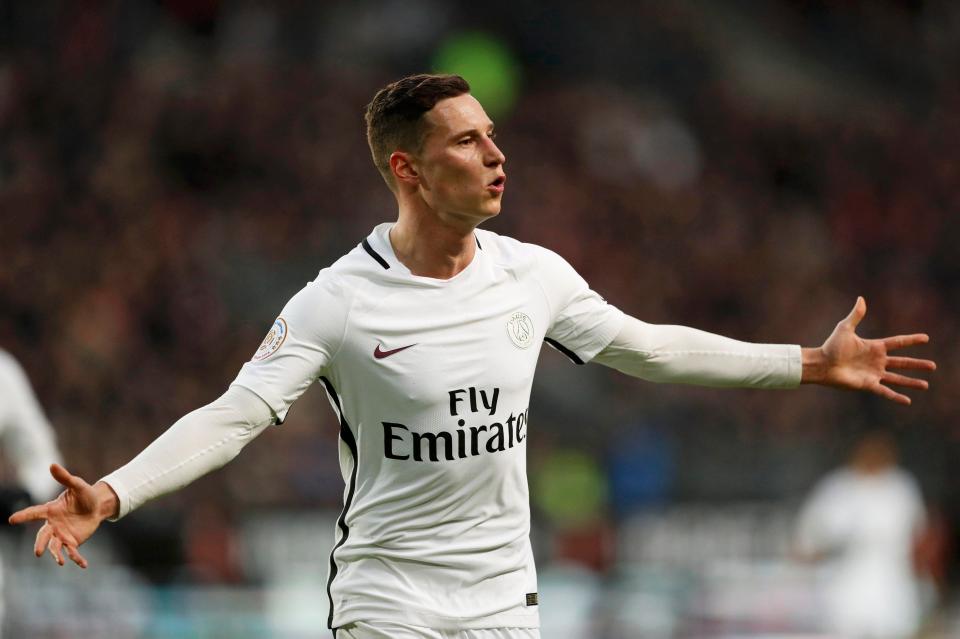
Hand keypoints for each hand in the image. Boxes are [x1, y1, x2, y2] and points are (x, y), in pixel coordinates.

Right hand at [7, 464, 118, 567]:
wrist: (97, 506)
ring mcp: (62, 534)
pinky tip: (83, 564)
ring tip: (60, 562)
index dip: (24, 516)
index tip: (12, 520)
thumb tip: (52, 465)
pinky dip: (77, 559)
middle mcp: (53, 524)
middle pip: (43, 535)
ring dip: (56, 555)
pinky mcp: (72, 541)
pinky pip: (72, 552)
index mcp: (51, 510)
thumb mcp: (77, 485)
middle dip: (40, 543)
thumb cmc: (85, 495)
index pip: (35, 513)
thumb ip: (65, 478)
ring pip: (55, 546)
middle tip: (37, 552)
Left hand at [802, 297, 935, 404]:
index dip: (911, 340)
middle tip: (933, 366)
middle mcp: (877, 361)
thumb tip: (861, 298)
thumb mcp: (845, 328)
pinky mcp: (868, 384)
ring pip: (897, 378)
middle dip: (917, 364)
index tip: (926, 338)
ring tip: (925, 385)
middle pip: (902, 362)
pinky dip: (896, 397)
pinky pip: (885, 392)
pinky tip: (907, 401)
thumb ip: (856, 315)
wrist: (822, 364)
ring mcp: (874, 374)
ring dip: (911, 382)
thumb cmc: (831, 346)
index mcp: (874, 347)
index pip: (898, 343)